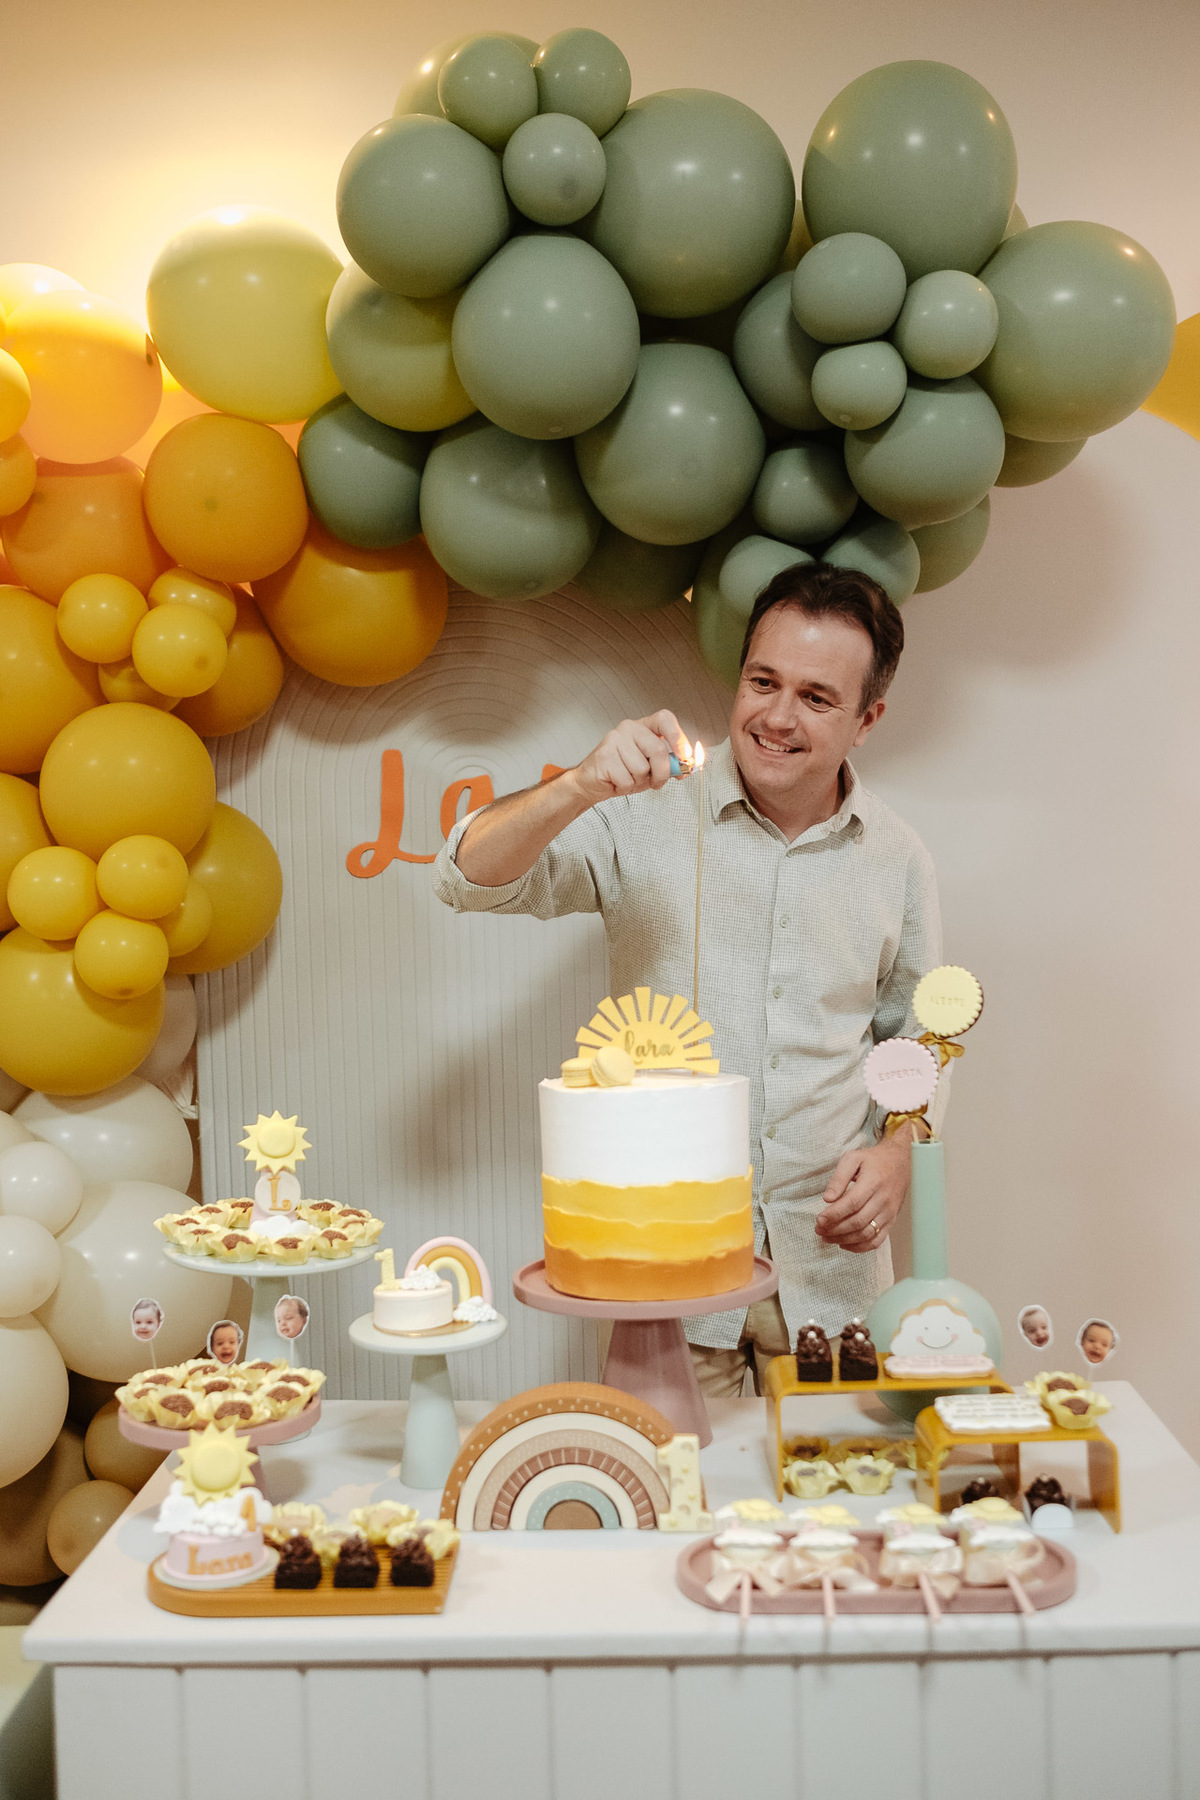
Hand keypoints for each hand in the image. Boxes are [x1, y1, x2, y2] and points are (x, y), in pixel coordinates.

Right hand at [568, 710, 691, 806]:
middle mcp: (629, 728)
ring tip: (627, 778)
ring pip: (642, 768)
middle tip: (656, 782)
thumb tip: (687, 766)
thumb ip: (669, 764)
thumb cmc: (622, 773)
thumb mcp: (651, 768)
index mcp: (643, 727)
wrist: (592, 783)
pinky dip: (625, 787)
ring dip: (638, 782)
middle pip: (658, 749)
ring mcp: (614, 739)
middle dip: (662, 773)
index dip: (678, 737)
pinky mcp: (604, 755)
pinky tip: (616, 782)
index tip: (685, 756)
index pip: (665, 719)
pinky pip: (627, 779)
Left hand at [815, 1134, 912, 1252]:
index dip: (834, 1214)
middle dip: (835, 1229)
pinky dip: (860, 1247)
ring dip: (844, 1239)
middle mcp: (883, 1200)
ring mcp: (889, 1212)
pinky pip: (877, 1240)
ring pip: (866, 1234)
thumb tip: (827, 1199)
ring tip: (827, 1238)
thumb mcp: (853, 1158)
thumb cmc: (873, 1160)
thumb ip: (839, 1177)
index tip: (819, 1219)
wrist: (900, 1162)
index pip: (852, 1203)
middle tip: (818, 1230)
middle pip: (858, 1221)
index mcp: (873, 1182)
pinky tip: (844, 1244)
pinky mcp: (891, 1221)